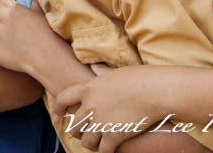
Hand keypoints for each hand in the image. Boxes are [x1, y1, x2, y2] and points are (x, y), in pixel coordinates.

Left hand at [54, 66, 170, 152]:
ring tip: (96, 143)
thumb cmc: (139, 78)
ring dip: (90, 143)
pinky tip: (110, 150)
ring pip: (86, 140)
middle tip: (83, 132)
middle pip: (73, 124)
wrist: (155, 90)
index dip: (58, 107)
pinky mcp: (114, 135)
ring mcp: (101, 122)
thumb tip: (93, 67)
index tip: (60, 113)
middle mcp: (90, 106)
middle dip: (77, 130)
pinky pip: (103, 150)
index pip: (62, 98)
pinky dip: (105, 151)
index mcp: (88, 88)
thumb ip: (100, 73)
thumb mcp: (114, 72)